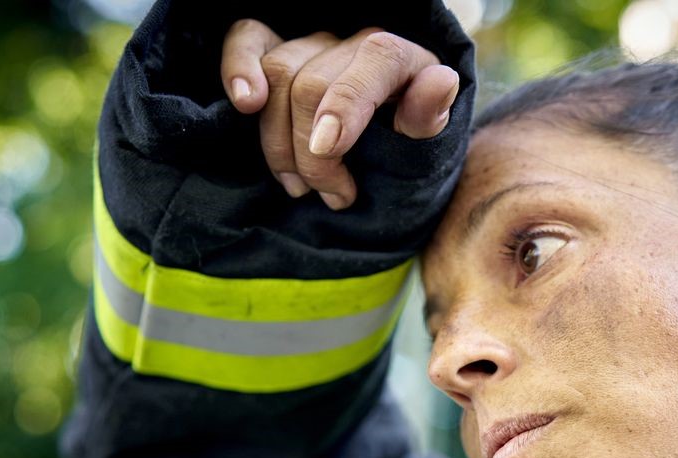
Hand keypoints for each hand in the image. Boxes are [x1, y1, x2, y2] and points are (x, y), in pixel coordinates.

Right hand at [221, 19, 459, 209]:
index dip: (342, 109)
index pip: (366, 68)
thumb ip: (429, 116)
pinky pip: (248, 39)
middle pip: (311, 84)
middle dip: (312, 154)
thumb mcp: (428, 142)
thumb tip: (439, 82)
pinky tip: (244, 103)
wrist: (390, 143)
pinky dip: (237, 67)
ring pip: (277, 74)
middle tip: (333, 197)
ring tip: (299, 187)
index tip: (327, 151)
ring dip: (278, 142)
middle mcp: (352, 43)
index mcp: (397, 58)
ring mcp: (313, 44)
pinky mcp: (278, 50)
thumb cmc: (406, 144)